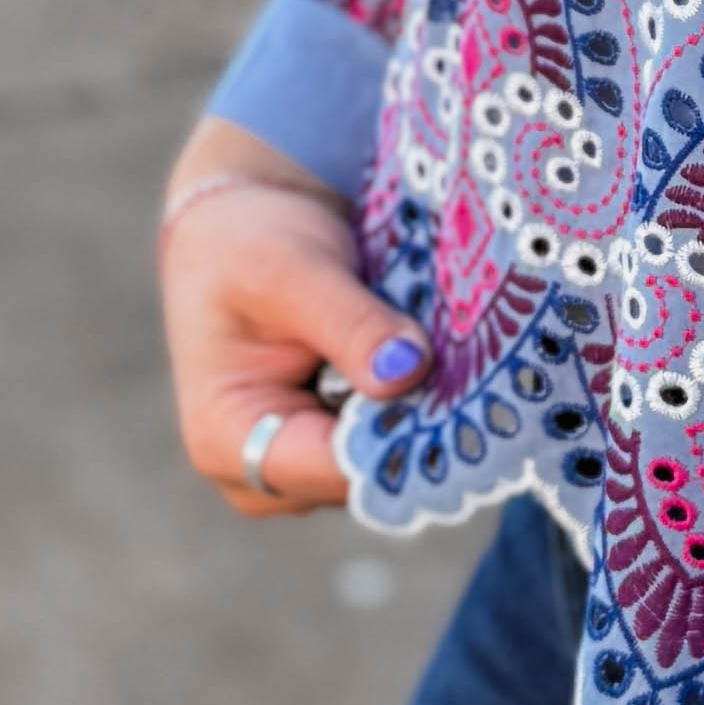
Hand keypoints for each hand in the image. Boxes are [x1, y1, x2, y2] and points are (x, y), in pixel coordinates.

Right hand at [155, 115, 426, 519]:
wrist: (235, 229)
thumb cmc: (245, 245)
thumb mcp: (291, 271)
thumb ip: (350, 325)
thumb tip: (408, 372)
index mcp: (227, 442)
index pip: (333, 471)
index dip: (402, 441)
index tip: (464, 397)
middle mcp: (261, 474)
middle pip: (365, 474)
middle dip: (422, 424)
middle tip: (476, 368)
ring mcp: (300, 466)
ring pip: (388, 460)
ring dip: (426, 412)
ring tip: (461, 357)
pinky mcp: (333, 445)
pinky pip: (391, 439)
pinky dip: (419, 403)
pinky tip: (446, 364)